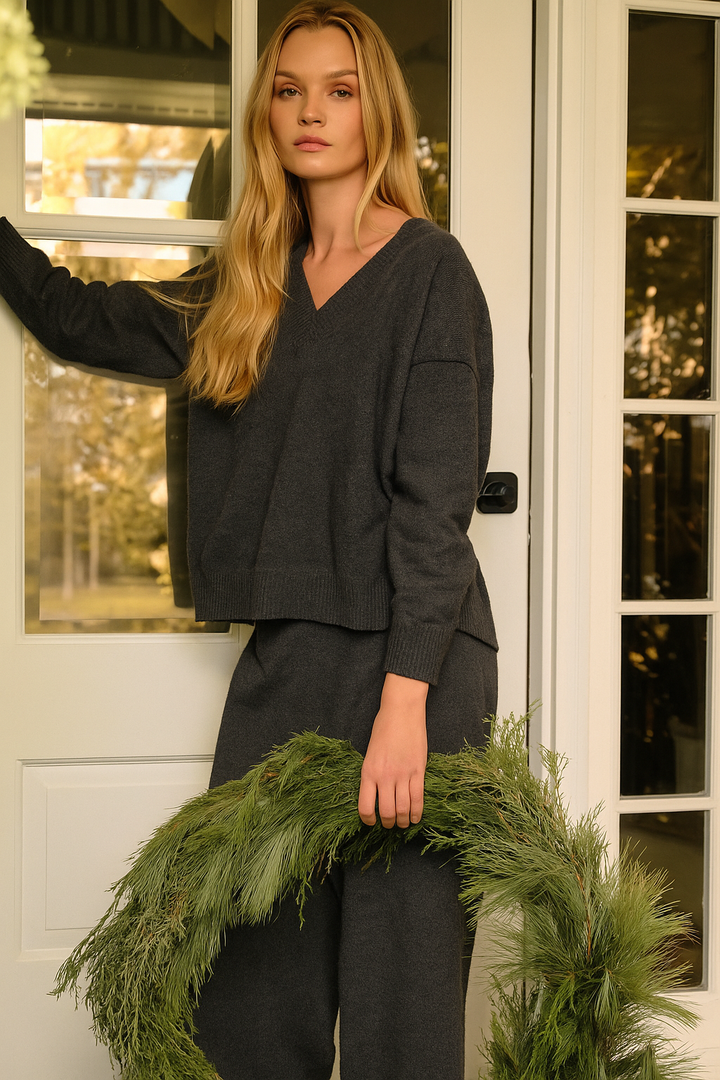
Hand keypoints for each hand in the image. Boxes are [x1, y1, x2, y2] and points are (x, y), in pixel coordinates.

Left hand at [358, 673, 428, 828]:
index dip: (368, 819)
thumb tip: (375, 794)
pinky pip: (418, 798)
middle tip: (389, 824)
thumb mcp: (370, 753)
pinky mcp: (419, 771)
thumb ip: (372, 774)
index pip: (365, 807)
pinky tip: (416, 818)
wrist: (401, 711)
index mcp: (368, 771)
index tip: (372, 822)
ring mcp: (403, 774)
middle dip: (388, 823)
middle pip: (386, 812)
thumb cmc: (384, 728)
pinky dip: (417, 812)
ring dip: (403, 821)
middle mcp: (384, 776)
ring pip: (403, 809)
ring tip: (403, 823)